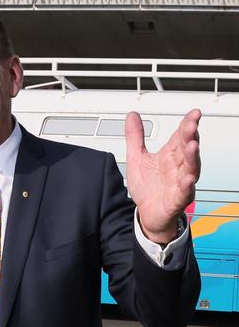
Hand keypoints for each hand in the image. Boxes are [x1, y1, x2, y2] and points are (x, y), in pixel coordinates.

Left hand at [125, 109, 200, 243]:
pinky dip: (186, 186)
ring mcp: (179, 183)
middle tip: (191, 124)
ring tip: (192, 146)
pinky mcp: (176, 200)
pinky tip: (187, 179)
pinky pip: (184, 193)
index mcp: (169, 156)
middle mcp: (177, 167)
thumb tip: (132, 115)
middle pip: (186, 149)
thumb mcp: (136, 158)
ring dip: (192, 157)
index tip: (194, 113)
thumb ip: (135, 137)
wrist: (145, 213)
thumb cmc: (146, 187)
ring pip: (190, 168)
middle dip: (190, 136)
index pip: (180, 136)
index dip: (187, 124)